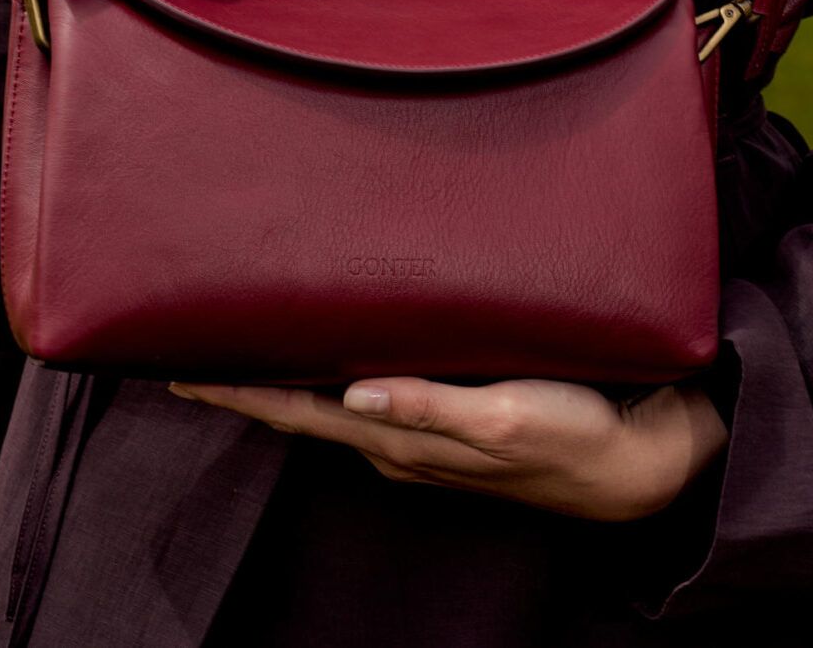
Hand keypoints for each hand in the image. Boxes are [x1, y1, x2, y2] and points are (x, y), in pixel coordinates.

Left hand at [167, 374, 728, 521]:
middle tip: (195, 349)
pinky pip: (368, 401)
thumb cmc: (571, 435)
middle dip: (248, 384)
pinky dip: (332, 381)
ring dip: (286, 380)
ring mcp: (418, 439)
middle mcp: (396, 443)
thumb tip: (352, 395)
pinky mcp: (443, 425)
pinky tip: (331, 360)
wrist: (629, 467)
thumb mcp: (503, 419)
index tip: (184, 371)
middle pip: (302, 410)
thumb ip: (428, 408)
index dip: (240, 392)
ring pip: (331, 405)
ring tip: (248, 345)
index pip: (300, 413)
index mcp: (399, 440)